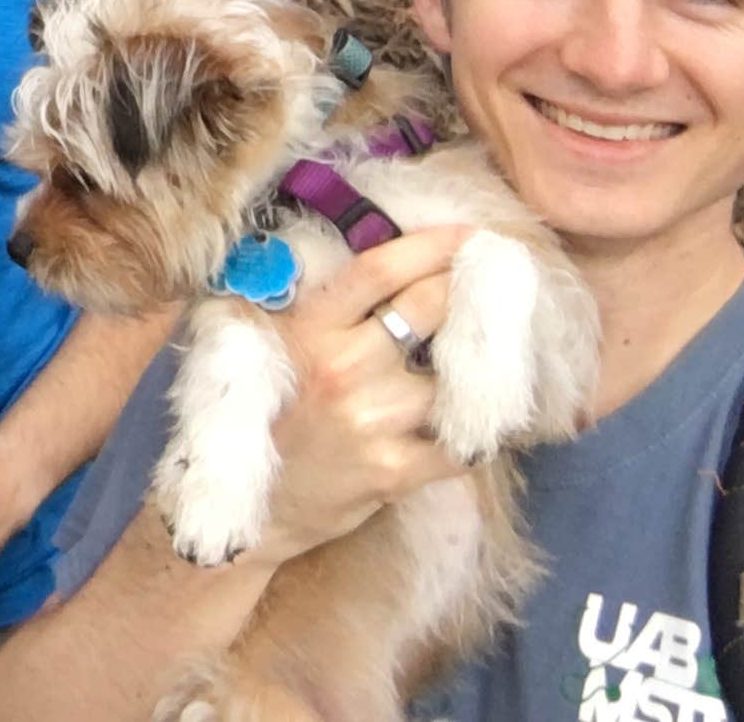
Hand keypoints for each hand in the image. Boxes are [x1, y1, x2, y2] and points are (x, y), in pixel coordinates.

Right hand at [248, 224, 473, 567]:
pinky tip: (480, 420)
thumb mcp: (262, 346)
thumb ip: (304, 304)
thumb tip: (362, 259)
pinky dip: (477, 430)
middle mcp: (342, 368)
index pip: (378, 271)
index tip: (468, 234)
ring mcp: (372, 421)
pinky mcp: (395, 471)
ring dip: (475, 365)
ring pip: (453, 376)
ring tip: (486, 358)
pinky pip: (462, 442)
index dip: (429, 245)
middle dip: (465, 288)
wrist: (253, 509)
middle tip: (490, 279)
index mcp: (306, 330)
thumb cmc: (261, 418)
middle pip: (428, 308)